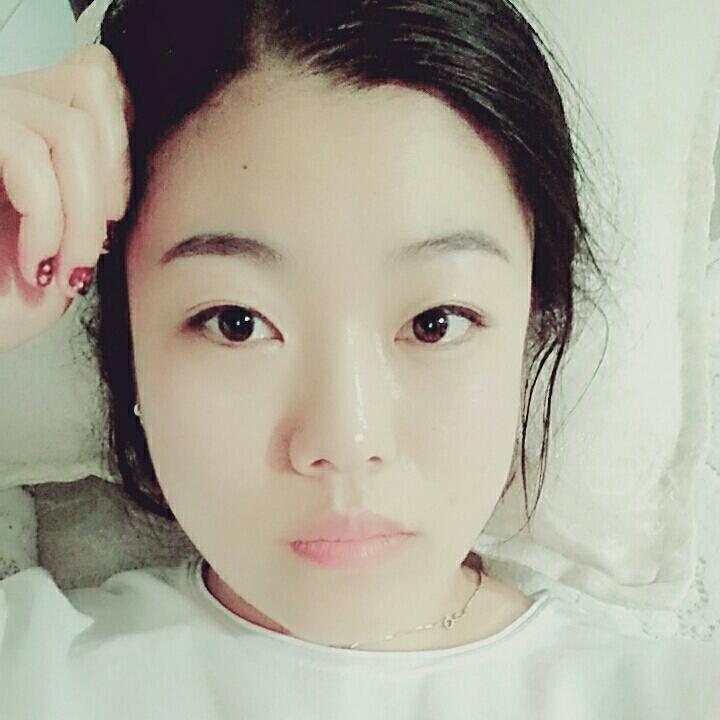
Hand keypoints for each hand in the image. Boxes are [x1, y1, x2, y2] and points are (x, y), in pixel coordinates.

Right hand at [0, 44, 130, 351]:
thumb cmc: (8, 300)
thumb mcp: (76, 242)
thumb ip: (105, 192)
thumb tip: (141, 164)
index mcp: (36, 123)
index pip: (100, 80)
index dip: (123, 147)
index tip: (116, 219)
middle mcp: (5, 106)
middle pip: (93, 86)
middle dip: (112, 184)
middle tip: (95, 250)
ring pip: (70, 127)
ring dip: (83, 214)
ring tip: (65, 269)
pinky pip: (25, 153)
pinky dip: (47, 220)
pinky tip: (35, 265)